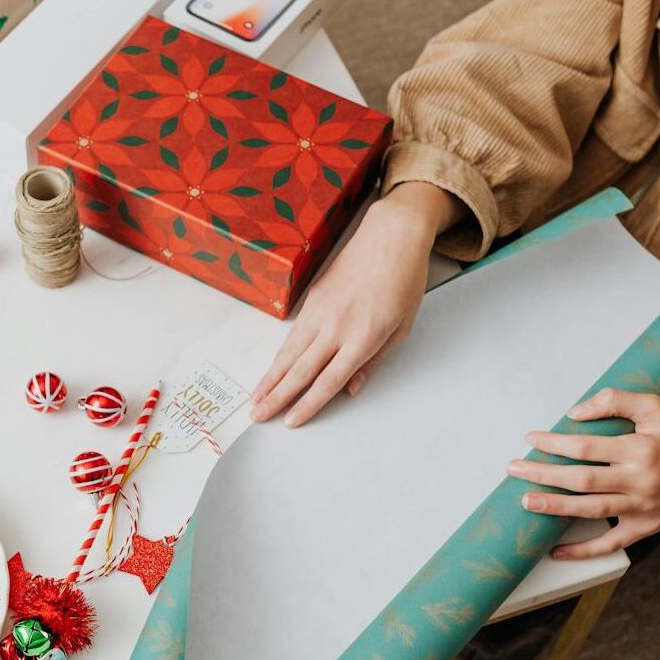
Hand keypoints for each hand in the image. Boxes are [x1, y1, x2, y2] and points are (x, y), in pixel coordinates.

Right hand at [250, 184, 457, 426]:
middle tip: (257, 416)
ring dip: (269, 378)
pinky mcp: (311, 298)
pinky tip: (271, 369)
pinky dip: (279, 355)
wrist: (391, 238)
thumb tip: (350, 389)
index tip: (290, 422)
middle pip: (300, 371)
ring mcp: (320, 310)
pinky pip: (292, 334)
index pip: (328, 381)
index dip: (308, 405)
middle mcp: (336, 326)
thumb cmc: (404, 283)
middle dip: (276, 397)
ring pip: (288, 353)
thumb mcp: (401, 329)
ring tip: (255, 398)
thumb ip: (373, 362)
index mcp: (363, 337)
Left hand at [509, 387, 659, 558]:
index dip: (554, 444)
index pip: (586, 447)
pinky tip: (555, 551)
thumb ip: (616, 401)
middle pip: (581, 480)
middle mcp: (640, 481)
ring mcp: (643, 509)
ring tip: (526, 501)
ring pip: (590, 510)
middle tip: (513, 468)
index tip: (531, 439)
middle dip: (543, 474)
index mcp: (641, 449)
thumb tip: (575, 412)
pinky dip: (582, 551)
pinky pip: (610, 544)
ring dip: (554, 508)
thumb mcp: (656, 408)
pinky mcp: (646, 528)